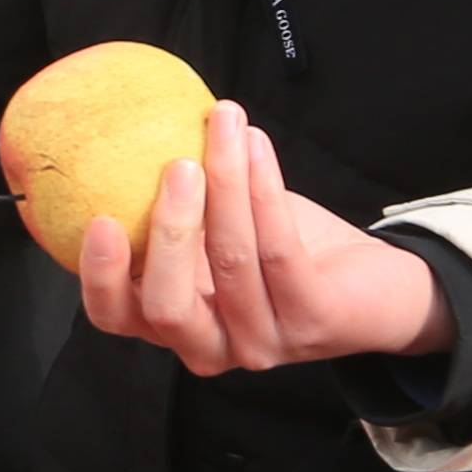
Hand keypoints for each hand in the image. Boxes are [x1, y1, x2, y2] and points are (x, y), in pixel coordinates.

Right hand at [82, 105, 456, 377]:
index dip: (99, 275)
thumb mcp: (216, 230)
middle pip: (166, 306)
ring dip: (227, 184)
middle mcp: (213, 345)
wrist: (373, 287)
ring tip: (225, 126)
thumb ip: (174, 207)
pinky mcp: (311, 321)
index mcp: (176, 324)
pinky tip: (257, 145)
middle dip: (167, 231)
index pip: (116, 317)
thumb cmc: (283, 251)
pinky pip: (279, 249)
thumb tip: (119, 134)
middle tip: (175, 166)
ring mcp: (262, 342)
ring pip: (230, 262)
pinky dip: (265, 188)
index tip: (98, 218)